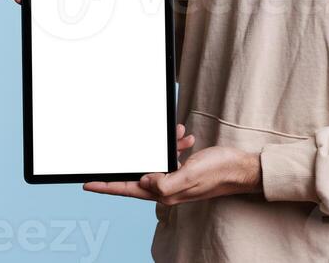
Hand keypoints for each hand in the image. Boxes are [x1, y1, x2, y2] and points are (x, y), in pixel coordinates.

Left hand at [83, 135, 261, 203]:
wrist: (241, 168)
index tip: (87, 182)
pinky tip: (184, 137)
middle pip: (139, 174)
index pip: (128, 189)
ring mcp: (177, 178)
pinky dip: (175, 144)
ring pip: (157, 160)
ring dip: (163, 146)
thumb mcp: (189, 177)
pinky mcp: (186, 169)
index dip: (107, 186)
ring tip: (177, 136)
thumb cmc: (218, 173)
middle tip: (119, 150)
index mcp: (164, 193)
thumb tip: (143, 181)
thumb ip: (163, 182)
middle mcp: (167, 188)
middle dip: (136, 157)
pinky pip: (172, 155)